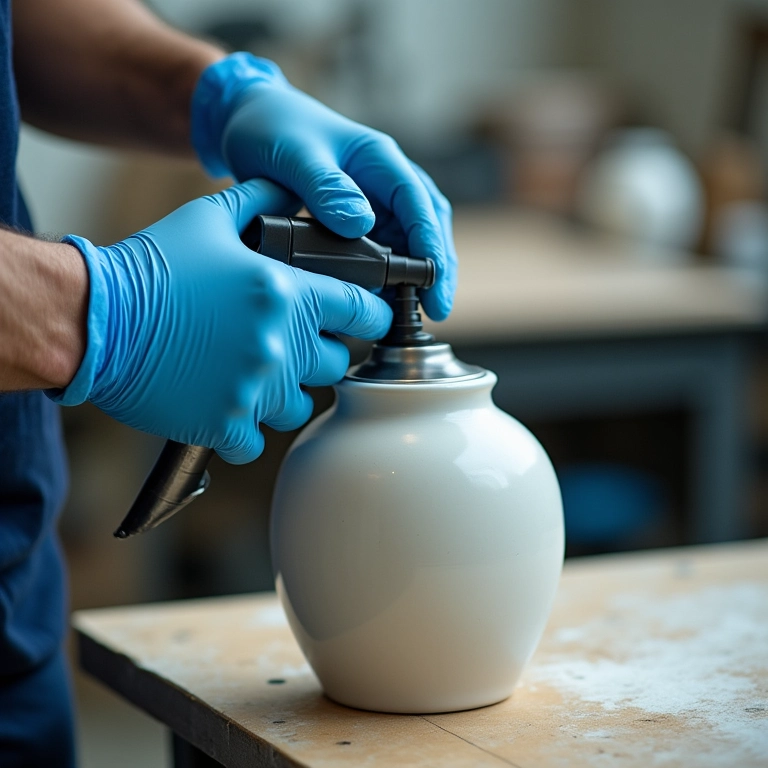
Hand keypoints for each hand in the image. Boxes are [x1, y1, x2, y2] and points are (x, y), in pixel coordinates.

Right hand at [49, 180, 391, 463]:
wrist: (93, 316)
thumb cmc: (151, 267)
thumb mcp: (210, 218)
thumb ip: (260, 200)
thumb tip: (290, 186)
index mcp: (285, 294)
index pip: (364, 312)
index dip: (369, 315)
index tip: (362, 319)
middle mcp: (280, 344)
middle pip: (337, 363)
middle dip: (321, 352)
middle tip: (293, 343)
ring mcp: (255, 389)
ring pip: (303, 405)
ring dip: (287, 393)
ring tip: (259, 376)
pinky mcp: (225, 423)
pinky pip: (257, 443)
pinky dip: (245, 430)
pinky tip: (227, 408)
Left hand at [191, 53, 455, 320]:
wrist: (247, 122)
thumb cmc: (271, 128)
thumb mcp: (295, 155)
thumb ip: (326, 187)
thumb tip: (362, 224)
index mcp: (379, 158)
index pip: (420, 204)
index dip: (431, 244)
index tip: (433, 282)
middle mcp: (385, 180)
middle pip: (427, 225)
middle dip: (436, 268)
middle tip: (437, 310)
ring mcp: (374, 201)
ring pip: (409, 241)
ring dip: (414, 275)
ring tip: (413, 314)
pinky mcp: (358, 219)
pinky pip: (383, 249)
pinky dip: (387, 276)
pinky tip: (383, 301)